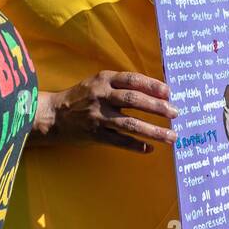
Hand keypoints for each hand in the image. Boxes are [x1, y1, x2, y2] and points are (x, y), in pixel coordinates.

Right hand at [37, 71, 177, 151]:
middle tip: (175, 113)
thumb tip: (154, 93)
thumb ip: (120, 86)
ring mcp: (98, 116)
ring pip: (130, 123)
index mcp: (103, 80)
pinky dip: (136, 146)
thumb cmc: (81, 97)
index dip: (152, 85)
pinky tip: (149, 149)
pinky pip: (119, 141)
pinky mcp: (95, 134)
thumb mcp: (97, 83)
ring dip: (153, 131)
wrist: (53, 115)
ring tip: (171, 137)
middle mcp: (101, 96)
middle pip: (134, 100)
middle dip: (157, 107)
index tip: (169, 92)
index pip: (132, 79)